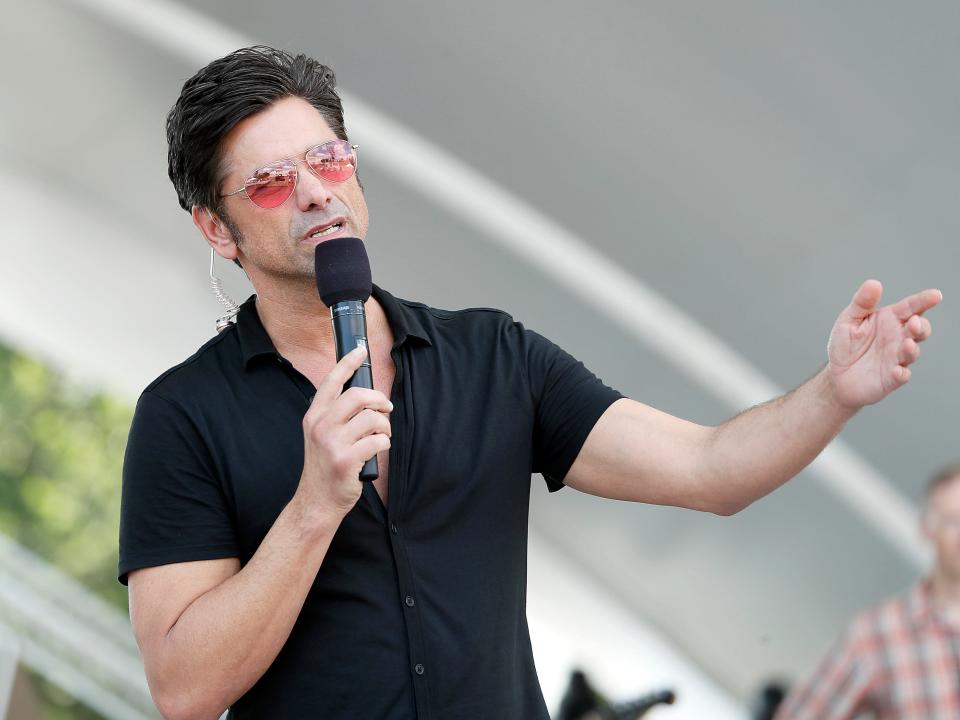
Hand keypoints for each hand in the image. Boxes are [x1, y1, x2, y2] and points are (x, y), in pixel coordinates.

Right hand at [298, 346, 391, 516]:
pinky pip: (378, 441)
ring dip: (384, 426)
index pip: (331, 381)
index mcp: (314, 416)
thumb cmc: (325, 465)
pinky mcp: (346, 460)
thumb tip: (363, 395)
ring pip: (372, 419)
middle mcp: (320, 426)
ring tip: (382, 434)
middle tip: (386, 407)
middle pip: (358, 396)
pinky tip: (378, 450)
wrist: (316, 500)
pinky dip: (384, 444)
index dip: (347, 362)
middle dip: (379, 399)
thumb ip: (335, 414)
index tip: (360, 350)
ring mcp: (332, 443)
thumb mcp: (320, 434)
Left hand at [827, 279, 940, 408]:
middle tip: (913, 323)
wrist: (836, 376)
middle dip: (921, 326)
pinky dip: (901, 373)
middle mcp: (898, 338)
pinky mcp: (891, 378)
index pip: (911, 307)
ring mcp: (897, 358)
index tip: (936, 295)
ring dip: (912, 349)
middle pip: (920, 330)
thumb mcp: (849, 319)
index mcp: (890, 320)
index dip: (924, 301)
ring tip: (907, 344)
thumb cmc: (845, 345)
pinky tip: (896, 370)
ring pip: (913, 352)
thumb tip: (874, 284)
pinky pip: (901, 375)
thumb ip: (862, 302)